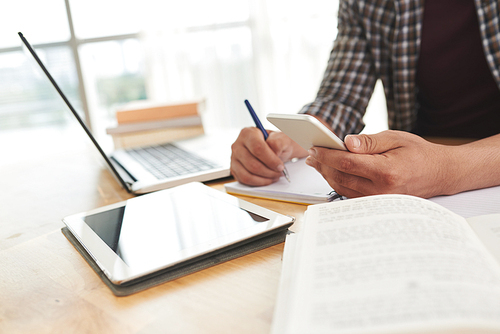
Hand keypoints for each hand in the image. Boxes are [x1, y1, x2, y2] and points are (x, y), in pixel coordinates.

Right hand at [230, 127, 306, 185]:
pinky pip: (245, 180)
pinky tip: (267, 179)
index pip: (257, 148)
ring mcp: (234, 158)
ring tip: (274, 176)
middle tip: (280, 172)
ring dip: (264, 179)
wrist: (275, 149)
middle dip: (269, 171)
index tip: (280, 166)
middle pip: (252, 164)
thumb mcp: (282, 139)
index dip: (270, 160)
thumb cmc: (277, 143)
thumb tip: (274, 152)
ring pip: (247, 174)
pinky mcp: (234, 169)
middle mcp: (238, 145)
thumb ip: (278, 142)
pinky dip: (258, 182)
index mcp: (248, 133)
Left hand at [305, 130, 453, 197]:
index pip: (347, 163)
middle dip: (323, 164)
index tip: (315, 147)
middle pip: (341, 177)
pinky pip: (350, 193)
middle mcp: (381, 190)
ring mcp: (378, 200)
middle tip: (311, 153)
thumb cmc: (419, 153)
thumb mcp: (395, 138)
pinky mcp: (376, 203)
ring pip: (342, 187)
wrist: (440, 174)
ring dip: (326, 174)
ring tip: (316, 162)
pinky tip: (331, 172)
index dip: (327, 155)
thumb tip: (346, 142)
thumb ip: (369, 142)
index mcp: (386, 171)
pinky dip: (337, 182)